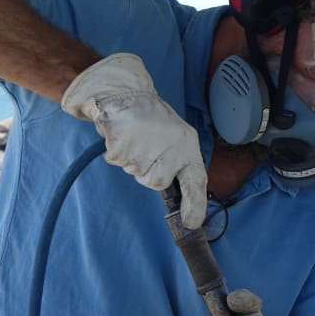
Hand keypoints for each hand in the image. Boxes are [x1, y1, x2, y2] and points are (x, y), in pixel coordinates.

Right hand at [61, 53, 206, 228]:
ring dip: (133, 159)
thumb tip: (183, 201)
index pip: (196, 181)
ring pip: (136, 173)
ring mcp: (146, 149)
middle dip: (148, 170)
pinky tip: (124, 135)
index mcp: (188, 146)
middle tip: (148, 146)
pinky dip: (118, 151)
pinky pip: (118, 162)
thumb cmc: (153, 119)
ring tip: (137, 136)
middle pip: (156, 182)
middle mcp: (170, 149)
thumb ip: (181, 164)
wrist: (125, 93)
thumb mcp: (177, 138)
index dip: (195, 204)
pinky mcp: (122, 147)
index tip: (192, 223)